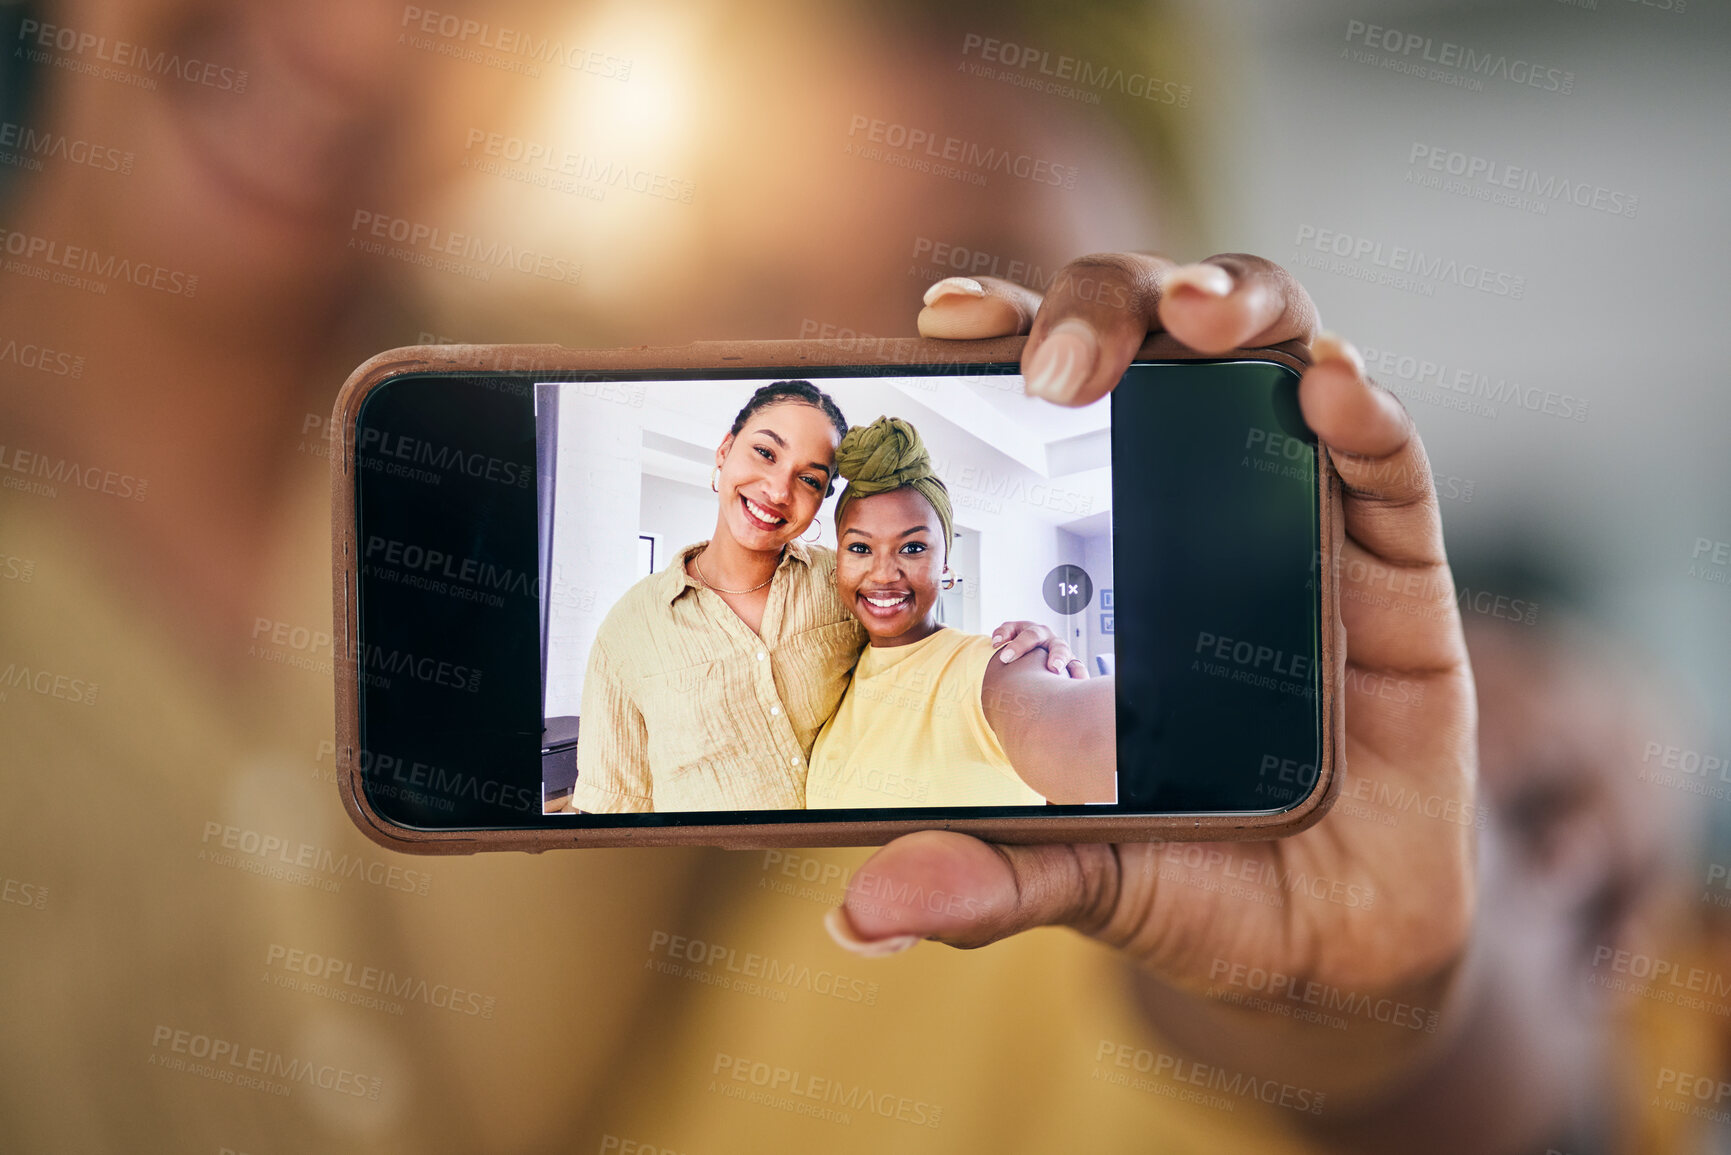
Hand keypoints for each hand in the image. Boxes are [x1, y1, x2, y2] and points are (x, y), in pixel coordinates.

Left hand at [827, 253, 1476, 1098]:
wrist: (1327, 946)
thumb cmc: (1187, 875)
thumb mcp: (1076, 871)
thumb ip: (985, 873)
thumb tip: (858, 918)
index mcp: (1092, 549)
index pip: (1040, 404)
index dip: (999, 337)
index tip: (940, 322)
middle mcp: (1192, 505)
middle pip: (1153, 343)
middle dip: (1108, 306)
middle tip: (1060, 365)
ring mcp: (1298, 523)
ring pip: (1274, 354)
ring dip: (1238, 304)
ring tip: (1200, 320)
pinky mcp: (1398, 572)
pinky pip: (1391, 466)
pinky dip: (1367, 412)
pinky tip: (1332, 389)